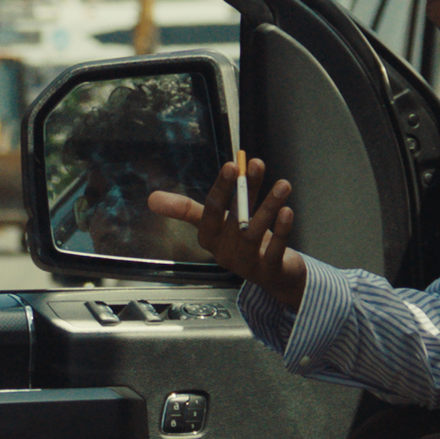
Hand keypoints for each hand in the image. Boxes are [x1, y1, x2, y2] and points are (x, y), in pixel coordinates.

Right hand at [148, 158, 303, 308]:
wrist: (274, 275)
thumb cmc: (244, 241)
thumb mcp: (220, 222)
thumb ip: (197, 205)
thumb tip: (152, 198)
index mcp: (210, 237)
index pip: (210, 210)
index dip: (221, 187)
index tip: (232, 165)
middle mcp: (224, 252)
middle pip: (234, 218)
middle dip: (245, 191)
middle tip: (255, 164)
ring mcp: (246, 264)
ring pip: (255, 232)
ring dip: (269, 206)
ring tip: (283, 185)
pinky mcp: (268, 271)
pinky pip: (274, 249)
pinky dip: (281, 230)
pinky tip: (287, 211)